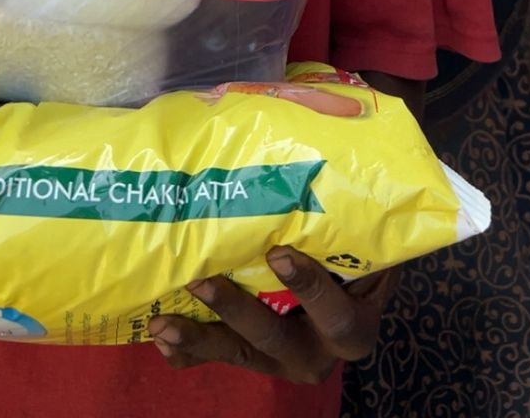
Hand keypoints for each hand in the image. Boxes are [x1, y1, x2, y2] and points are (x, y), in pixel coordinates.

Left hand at [148, 248, 393, 381]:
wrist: (351, 305)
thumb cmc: (356, 264)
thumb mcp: (368, 255)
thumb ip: (354, 232)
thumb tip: (346, 168)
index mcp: (352, 328)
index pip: (335, 316)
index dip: (308, 286)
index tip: (278, 253)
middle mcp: (314, 352)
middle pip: (273, 337)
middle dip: (233, 309)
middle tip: (200, 279)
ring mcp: (278, 360)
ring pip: (237, 352)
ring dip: (198, 336)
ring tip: (162, 322)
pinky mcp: (251, 358)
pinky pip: (216, 361)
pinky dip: (187, 353)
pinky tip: (162, 339)